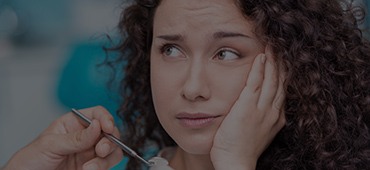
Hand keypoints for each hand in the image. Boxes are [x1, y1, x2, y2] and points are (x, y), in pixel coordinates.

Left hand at [3, 106, 122, 169]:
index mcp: (73, 124)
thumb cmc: (29, 160)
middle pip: (110, 132)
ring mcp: (89, 153)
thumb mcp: (50, 145)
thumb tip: (97, 126)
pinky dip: (102, 167)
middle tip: (101, 150)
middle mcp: (85, 137)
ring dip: (105, 159)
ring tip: (90, 167)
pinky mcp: (91, 167)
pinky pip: (106, 165)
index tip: (107, 127)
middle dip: (109, 140)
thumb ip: (75, 137)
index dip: (105, 118)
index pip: (96, 114)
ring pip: (112, 150)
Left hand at [210, 47, 285, 169]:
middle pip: (280, 81)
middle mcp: (273, 111)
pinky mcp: (247, 107)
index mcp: (276, 116)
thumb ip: (260, 116)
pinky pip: (255, 83)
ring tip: (272, 45)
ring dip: (272, 61)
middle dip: (281, 62)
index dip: (282, 73)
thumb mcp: (258, 131)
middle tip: (280, 46)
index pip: (281, 89)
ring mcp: (262, 109)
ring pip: (271, 79)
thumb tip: (259, 106)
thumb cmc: (243, 149)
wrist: (236, 163)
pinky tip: (260, 56)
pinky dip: (259, 68)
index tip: (282, 59)